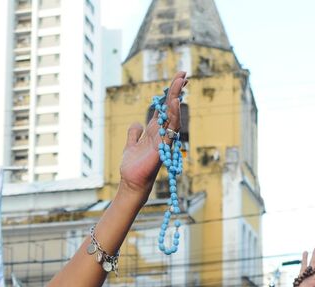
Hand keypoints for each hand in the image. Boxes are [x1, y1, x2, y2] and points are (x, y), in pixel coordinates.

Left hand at [119, 72, 187, 196]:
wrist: (131, 182)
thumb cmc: (133, 167)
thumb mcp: (130, 145)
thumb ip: (134, 133)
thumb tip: (136, 123)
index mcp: (154, 131)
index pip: (163, 108)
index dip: (169, 94)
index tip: (177, 80)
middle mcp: (161, 133)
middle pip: (170, 108)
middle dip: (177, 91)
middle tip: (184, 75)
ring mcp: (163, 139)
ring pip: (173, 115)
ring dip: (176, 98)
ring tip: (181, 82)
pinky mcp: (163, 146)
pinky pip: (170, 128)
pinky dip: (173, 115)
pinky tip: (174, 102)